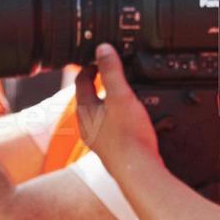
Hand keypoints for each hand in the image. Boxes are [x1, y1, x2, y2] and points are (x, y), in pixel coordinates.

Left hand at [74, 43, 158, 173]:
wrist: (137, 171)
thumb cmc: (128, 136)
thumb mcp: (121, 95)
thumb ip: (111, 70)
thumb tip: (102, 48)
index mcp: (85, 110)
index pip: (81, 81)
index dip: (91, 66)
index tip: (101, 59)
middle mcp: (86, 126)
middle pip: (88, 98)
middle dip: (99, 84)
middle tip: (111, 74)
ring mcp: (97, 140)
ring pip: (99, 115)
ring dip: (108, 103)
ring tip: (123, 96)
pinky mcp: (110, 151)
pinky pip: (109, 129)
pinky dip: (117, 120)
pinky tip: (131, 122)